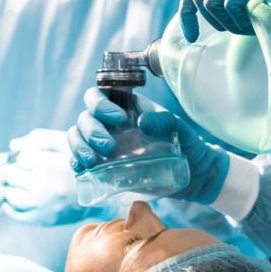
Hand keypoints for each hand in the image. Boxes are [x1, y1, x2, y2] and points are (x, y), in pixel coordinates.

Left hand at [0, 129, 90, 224]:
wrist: (100, 193)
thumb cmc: (81, 164)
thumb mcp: (67, 143)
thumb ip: (39, 139)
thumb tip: (13, 145)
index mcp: (50, 166)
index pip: (21, 158)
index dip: (27, 157)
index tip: (36, 159)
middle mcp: (44, 187)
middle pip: (11, 175)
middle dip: (17, 171)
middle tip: (28, 172)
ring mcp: (42, 206)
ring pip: (9, 194)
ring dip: (13, 187)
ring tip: (24, 184)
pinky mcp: (42, 220)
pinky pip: (15, 214)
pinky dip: (11, 205)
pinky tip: (16, 199)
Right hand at [67, 88, 229, 203]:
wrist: (194, 175)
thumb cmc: (188, 146)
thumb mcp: (183, 131)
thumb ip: (168, 122)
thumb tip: (143, 122)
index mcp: (126, 107)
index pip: (99, 95)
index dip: (100, 104)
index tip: (119, 119)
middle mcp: (110, 123)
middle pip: (85, 117)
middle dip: (92, 131)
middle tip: (109, 147)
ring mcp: (104, 144)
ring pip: (77, 137)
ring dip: (80, 147)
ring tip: (92, 161)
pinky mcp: (103, 166)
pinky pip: (79, 160)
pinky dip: (76, 162)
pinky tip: (82, 169)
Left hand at [179, 0, 270, 41]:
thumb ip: (238, 0)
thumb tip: (218, 20)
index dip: (188, 11)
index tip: (191, 36)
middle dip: (206, 20)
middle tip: (228, 32)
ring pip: (212, 1)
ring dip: (227, 22)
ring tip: (249, 26)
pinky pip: (229, 2)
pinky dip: (238, 20)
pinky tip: (256, 21)